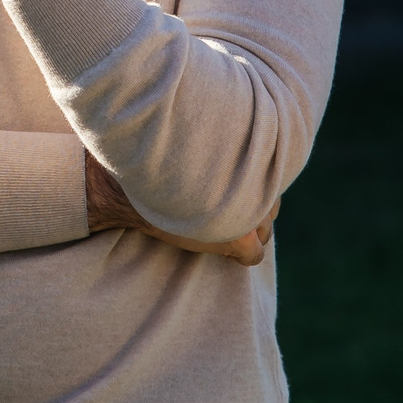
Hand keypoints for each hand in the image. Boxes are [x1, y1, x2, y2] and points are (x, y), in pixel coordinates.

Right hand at [85, 155, 277, 264]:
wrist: (131, 187)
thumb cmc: (161, 163)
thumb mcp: (197, 146)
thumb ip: (224, 151)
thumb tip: (245, 148)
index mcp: (249, 155)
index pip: (271, 177)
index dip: (250, 188)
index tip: (228, 191)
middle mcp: (257, 183)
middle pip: (271, 207)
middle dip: (252, 211)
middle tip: (223, 210)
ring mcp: (251, 213)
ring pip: (265, 233)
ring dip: (248, 232)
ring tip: (219, 226)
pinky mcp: (240, 240)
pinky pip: (254, 256)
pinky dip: (240, 256)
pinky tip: (221, 249)